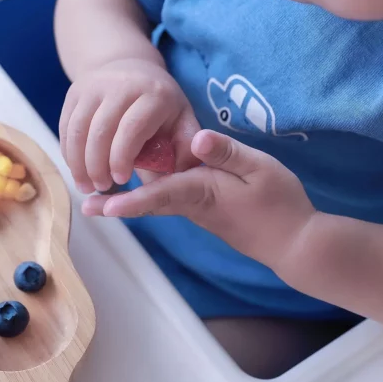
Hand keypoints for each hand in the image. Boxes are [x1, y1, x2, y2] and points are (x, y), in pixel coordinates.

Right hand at [59, 57, 199, 193]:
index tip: (121, 181)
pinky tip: (77, 170)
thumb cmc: (162, 105)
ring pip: (77, 129)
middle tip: (102, 187)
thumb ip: (185, 150)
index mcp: (153, 94)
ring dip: (78, 163)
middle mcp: (121, 85)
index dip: (122, 157)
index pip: (132, 127)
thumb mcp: (183, 121)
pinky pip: (66, 127)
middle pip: (100, 130)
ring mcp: (94, 86)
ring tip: (86, 186)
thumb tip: (181, 180)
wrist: (133, 69)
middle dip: (97, 166)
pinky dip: (68, 152)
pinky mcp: (74, 92)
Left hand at [82, 130, 315, 266]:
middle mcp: (193, 204)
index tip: (104, 205)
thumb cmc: (280, 203)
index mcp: (202, 191)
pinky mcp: (205, 210)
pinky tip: (142, 181)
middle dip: (118, 204)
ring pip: (158, 202)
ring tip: (101, 198)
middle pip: (149, 202)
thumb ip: (227, 153)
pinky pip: (170, 200)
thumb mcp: (259, 169)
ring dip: (130, 200)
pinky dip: (151, 195)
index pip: (159, 194)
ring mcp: (198, 210)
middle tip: (87, 206)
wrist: (294, 242)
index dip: (130, 199)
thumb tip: (195, 138)